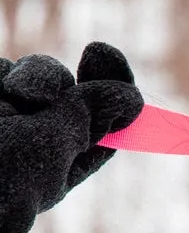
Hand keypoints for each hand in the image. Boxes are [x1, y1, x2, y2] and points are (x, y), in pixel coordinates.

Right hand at [0, 42, 142, 232]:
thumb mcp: (39, 158)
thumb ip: (81, 123)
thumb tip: (132, 99)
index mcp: (51, 175)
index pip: (101, 130)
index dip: (112, 92)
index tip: (104, 57)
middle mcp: (26, 147)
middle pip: (67, 95)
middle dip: (54, 84)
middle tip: (34, 91)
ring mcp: (1, 120)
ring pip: (32, 76)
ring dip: (25, 82)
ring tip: (1, 111)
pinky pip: (0, 71)